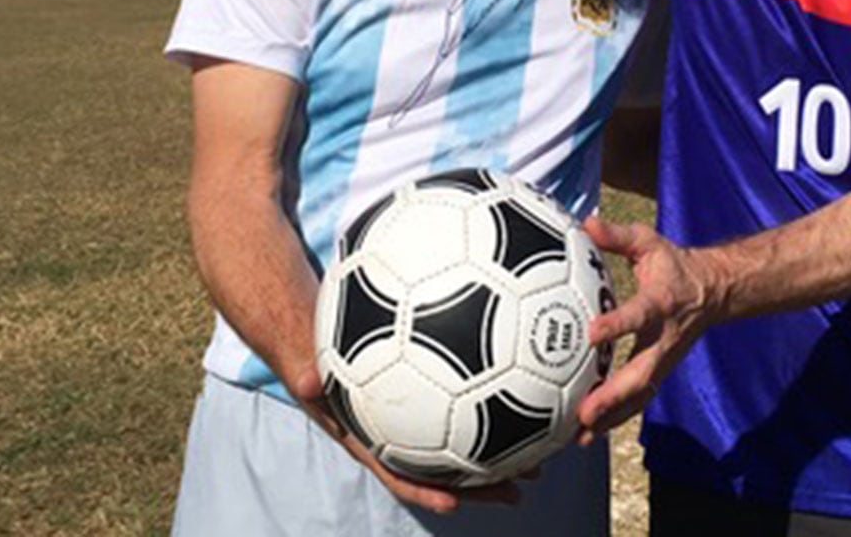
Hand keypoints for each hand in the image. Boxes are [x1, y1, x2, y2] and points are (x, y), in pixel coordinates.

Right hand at [288, 364, 523, 512]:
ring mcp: (421, 420)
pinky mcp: (435, 396)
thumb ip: (307, 376)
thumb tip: (307, 379)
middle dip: (483, 485)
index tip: (454, 505)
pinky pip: (469, 403)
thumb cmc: (315, 360)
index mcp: (372, 443)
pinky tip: (529, 390)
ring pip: (466, 442)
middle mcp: (402, 439)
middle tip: (522, 488)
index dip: (426, 493)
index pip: (400, 476)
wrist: (321, 346)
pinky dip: (496, 403)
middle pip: (447, 470)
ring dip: (504, 451)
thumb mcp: (306, 369)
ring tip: (544, 453)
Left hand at [576, 215, 720, 439]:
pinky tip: (587, 432)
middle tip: (585, 412)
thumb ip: (618, 236)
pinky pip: (637, 398)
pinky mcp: (659, 371)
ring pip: (639, 395)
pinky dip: (615, 417)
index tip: (592, 333)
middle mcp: (663, 339)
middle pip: (641, 373)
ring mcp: (663, 360)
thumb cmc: (673, 265)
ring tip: (581, 435)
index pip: (638, 315)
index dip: (617, 324)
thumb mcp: (649, 243)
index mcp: (660, 304)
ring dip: (612, 416)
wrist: (713, 292)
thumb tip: (587, 222)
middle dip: (613, 395)